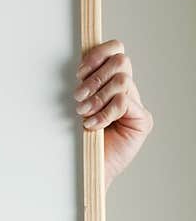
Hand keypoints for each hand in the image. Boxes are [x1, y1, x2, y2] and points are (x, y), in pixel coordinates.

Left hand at [73, 39, 153, 186]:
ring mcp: (136, 106)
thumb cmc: (81, 141)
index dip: (98, 54)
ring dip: (98, 96)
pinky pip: (124, 102)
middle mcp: (127, 91)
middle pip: (121, 61)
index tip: (79, 72)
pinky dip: (105, 112)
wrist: (89, 170)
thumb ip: (85, 85)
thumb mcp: (79, 106)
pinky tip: (94, 124)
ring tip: (84, 113)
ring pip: (122, 80)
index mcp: (112, 83)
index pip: (116, 50)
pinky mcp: (142, 120)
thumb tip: (79, 67)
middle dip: (95, 78)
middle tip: (79, 98)